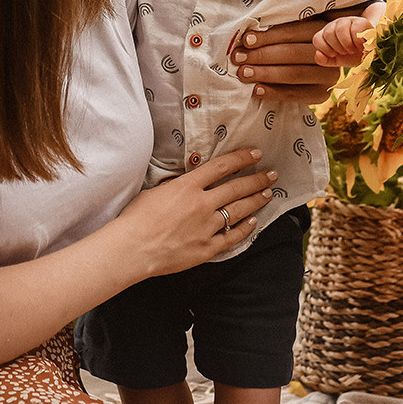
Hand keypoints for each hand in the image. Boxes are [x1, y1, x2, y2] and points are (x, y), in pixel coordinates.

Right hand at [114, 147, 278, 275]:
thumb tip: (186, 181)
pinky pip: (232, 236)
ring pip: (239, 211)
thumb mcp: (155, 191)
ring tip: (268, 194)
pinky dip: (245, 229)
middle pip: (237, 188)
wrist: (131, 249)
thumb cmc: (135, 218)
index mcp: (187, 186)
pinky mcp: (206, 248)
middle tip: (271, 175)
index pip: (221, 166)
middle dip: (257, 180)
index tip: (256, 154)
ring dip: (256, 201)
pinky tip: (253, 222)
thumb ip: (176, 185)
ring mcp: (206, 227)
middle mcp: (201, 204)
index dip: (242, 158)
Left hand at [231, 19, 336, 103]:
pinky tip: (256, 90)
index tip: (246, 40)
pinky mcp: (322, 95)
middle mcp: (328, 52)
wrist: (308, 70)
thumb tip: (247, 37)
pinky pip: (295, 95)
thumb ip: (276, 30)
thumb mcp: (290, 32)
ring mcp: (329, 75)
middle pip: (292, 54)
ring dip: (265, 73)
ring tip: (243, 73)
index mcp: (321, 29)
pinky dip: (273, 93)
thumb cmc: (291, 44)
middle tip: (238, 58)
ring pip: (294, 74)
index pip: (293, 32)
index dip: (268, 37)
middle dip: (262, 56)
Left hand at [312, 15, 369, 66]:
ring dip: (347, 44)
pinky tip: (362, 45)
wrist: (371, 51)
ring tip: (354, 49)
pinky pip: (355, 28)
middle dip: (338, 47)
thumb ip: (324, 60)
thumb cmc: (352, 55)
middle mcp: (334, 26)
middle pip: (328, 33)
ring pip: (340, 29)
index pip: (317, 39)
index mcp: (326, 35)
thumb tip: (318, 54)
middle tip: (347, 52)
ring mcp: (347, 21)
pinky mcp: (360, 21)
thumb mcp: (337, 60)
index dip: (325, 49)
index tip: (335, 55)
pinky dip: (358, 41)